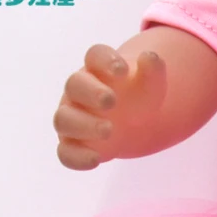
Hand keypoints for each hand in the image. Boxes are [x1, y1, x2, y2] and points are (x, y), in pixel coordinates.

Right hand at [54, 44, 166, 169]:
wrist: (135, 123)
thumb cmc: (138, 96)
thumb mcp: (151, 83)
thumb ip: (152, 69)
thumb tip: (150, 57)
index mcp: (99, 69)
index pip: (95, 56)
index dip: (105, 60)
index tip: (122, 69)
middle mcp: (80, 91)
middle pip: (74, 85)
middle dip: (91, 92)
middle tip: (111, 101)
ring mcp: (73, 117)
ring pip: (64, 119)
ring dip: (83, 125)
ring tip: (109, 130)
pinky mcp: (73, 144)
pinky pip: (65, 152)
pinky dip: (77, 157)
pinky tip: (96, 159)